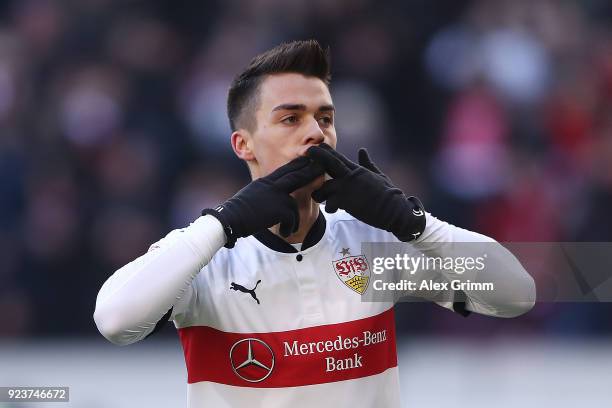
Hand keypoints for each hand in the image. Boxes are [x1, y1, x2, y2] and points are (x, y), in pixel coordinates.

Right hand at [202, 156, 323, 247]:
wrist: (229, 219)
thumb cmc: (238, 212)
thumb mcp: (252, 195)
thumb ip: (265, 193)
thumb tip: (272, 197)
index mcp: (265, 182)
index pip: (284, 170)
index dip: (297, 165)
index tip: (308, 160)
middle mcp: (271, 186)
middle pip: (295, 175)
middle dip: (309, 172)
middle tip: (321, 168)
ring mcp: (275, 196)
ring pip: (293, 205)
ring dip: (293, 220)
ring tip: (289, 228)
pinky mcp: (278, 209)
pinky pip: (292, 218)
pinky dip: (289, 228)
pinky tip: (284, 233)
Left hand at [306, 143, 425, 240]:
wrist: (395, 210)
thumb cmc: (388, 193)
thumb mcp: (378, 175)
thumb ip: (367, 163)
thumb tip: (362, 150)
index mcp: (357, 170)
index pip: (339, 157)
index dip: (327, 151)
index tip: (317, 146)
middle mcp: (351, 176)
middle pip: (329, 162)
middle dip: (317, 156)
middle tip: (306, 152)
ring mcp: (348, 188)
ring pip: (324, 187)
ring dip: (319, 193)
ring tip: (318, 197)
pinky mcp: (347, 202)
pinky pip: (330, 204)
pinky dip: (329, 207)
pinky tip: (332, 210)